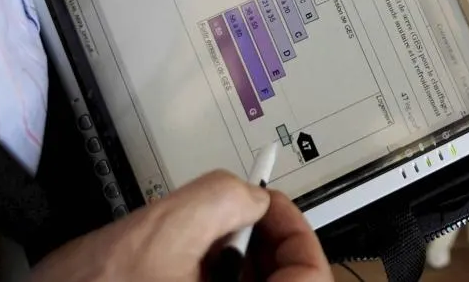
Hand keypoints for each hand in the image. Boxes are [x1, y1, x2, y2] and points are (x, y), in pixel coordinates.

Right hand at [29, 170, 331, 281]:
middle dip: (257, 247)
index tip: (271, 203)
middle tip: (231, 218)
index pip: (309, 278)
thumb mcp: (158, 231)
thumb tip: (248, 195)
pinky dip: (197, 280)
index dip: (296, 230)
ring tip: (187, 244)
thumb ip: (220, 198)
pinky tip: (164, 267)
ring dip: (225, 266)